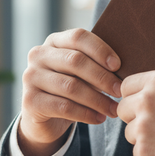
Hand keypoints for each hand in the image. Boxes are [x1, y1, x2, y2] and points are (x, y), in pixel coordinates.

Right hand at [18, 29, 122, 155]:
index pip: (78, 37)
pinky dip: (86, 114)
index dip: (100, 49)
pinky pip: (64, 107)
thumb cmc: (69, 89)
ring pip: (71, 86)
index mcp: (53, 42)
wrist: (44, 118)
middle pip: (75, 61)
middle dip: (102, 77)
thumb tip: (125, 68)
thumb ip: (95, 64)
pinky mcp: (29, 101)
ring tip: (114, 109)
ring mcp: (30, 77)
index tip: (118, 65)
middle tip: (120, 91)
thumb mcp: (80, 73)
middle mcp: (38, 55)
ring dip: (97, 100)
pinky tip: (99, 119)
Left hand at [116, 71, 154, 155]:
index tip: (140, 105)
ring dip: (143, 137)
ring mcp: (142, 127)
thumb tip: (137, 96)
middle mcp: (146, 101)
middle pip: (122, 110)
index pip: (126, 86)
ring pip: (129, 133)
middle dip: (135, 117)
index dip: (133, 97)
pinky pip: (138, 151)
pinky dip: (151, 154)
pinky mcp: (143, 150)